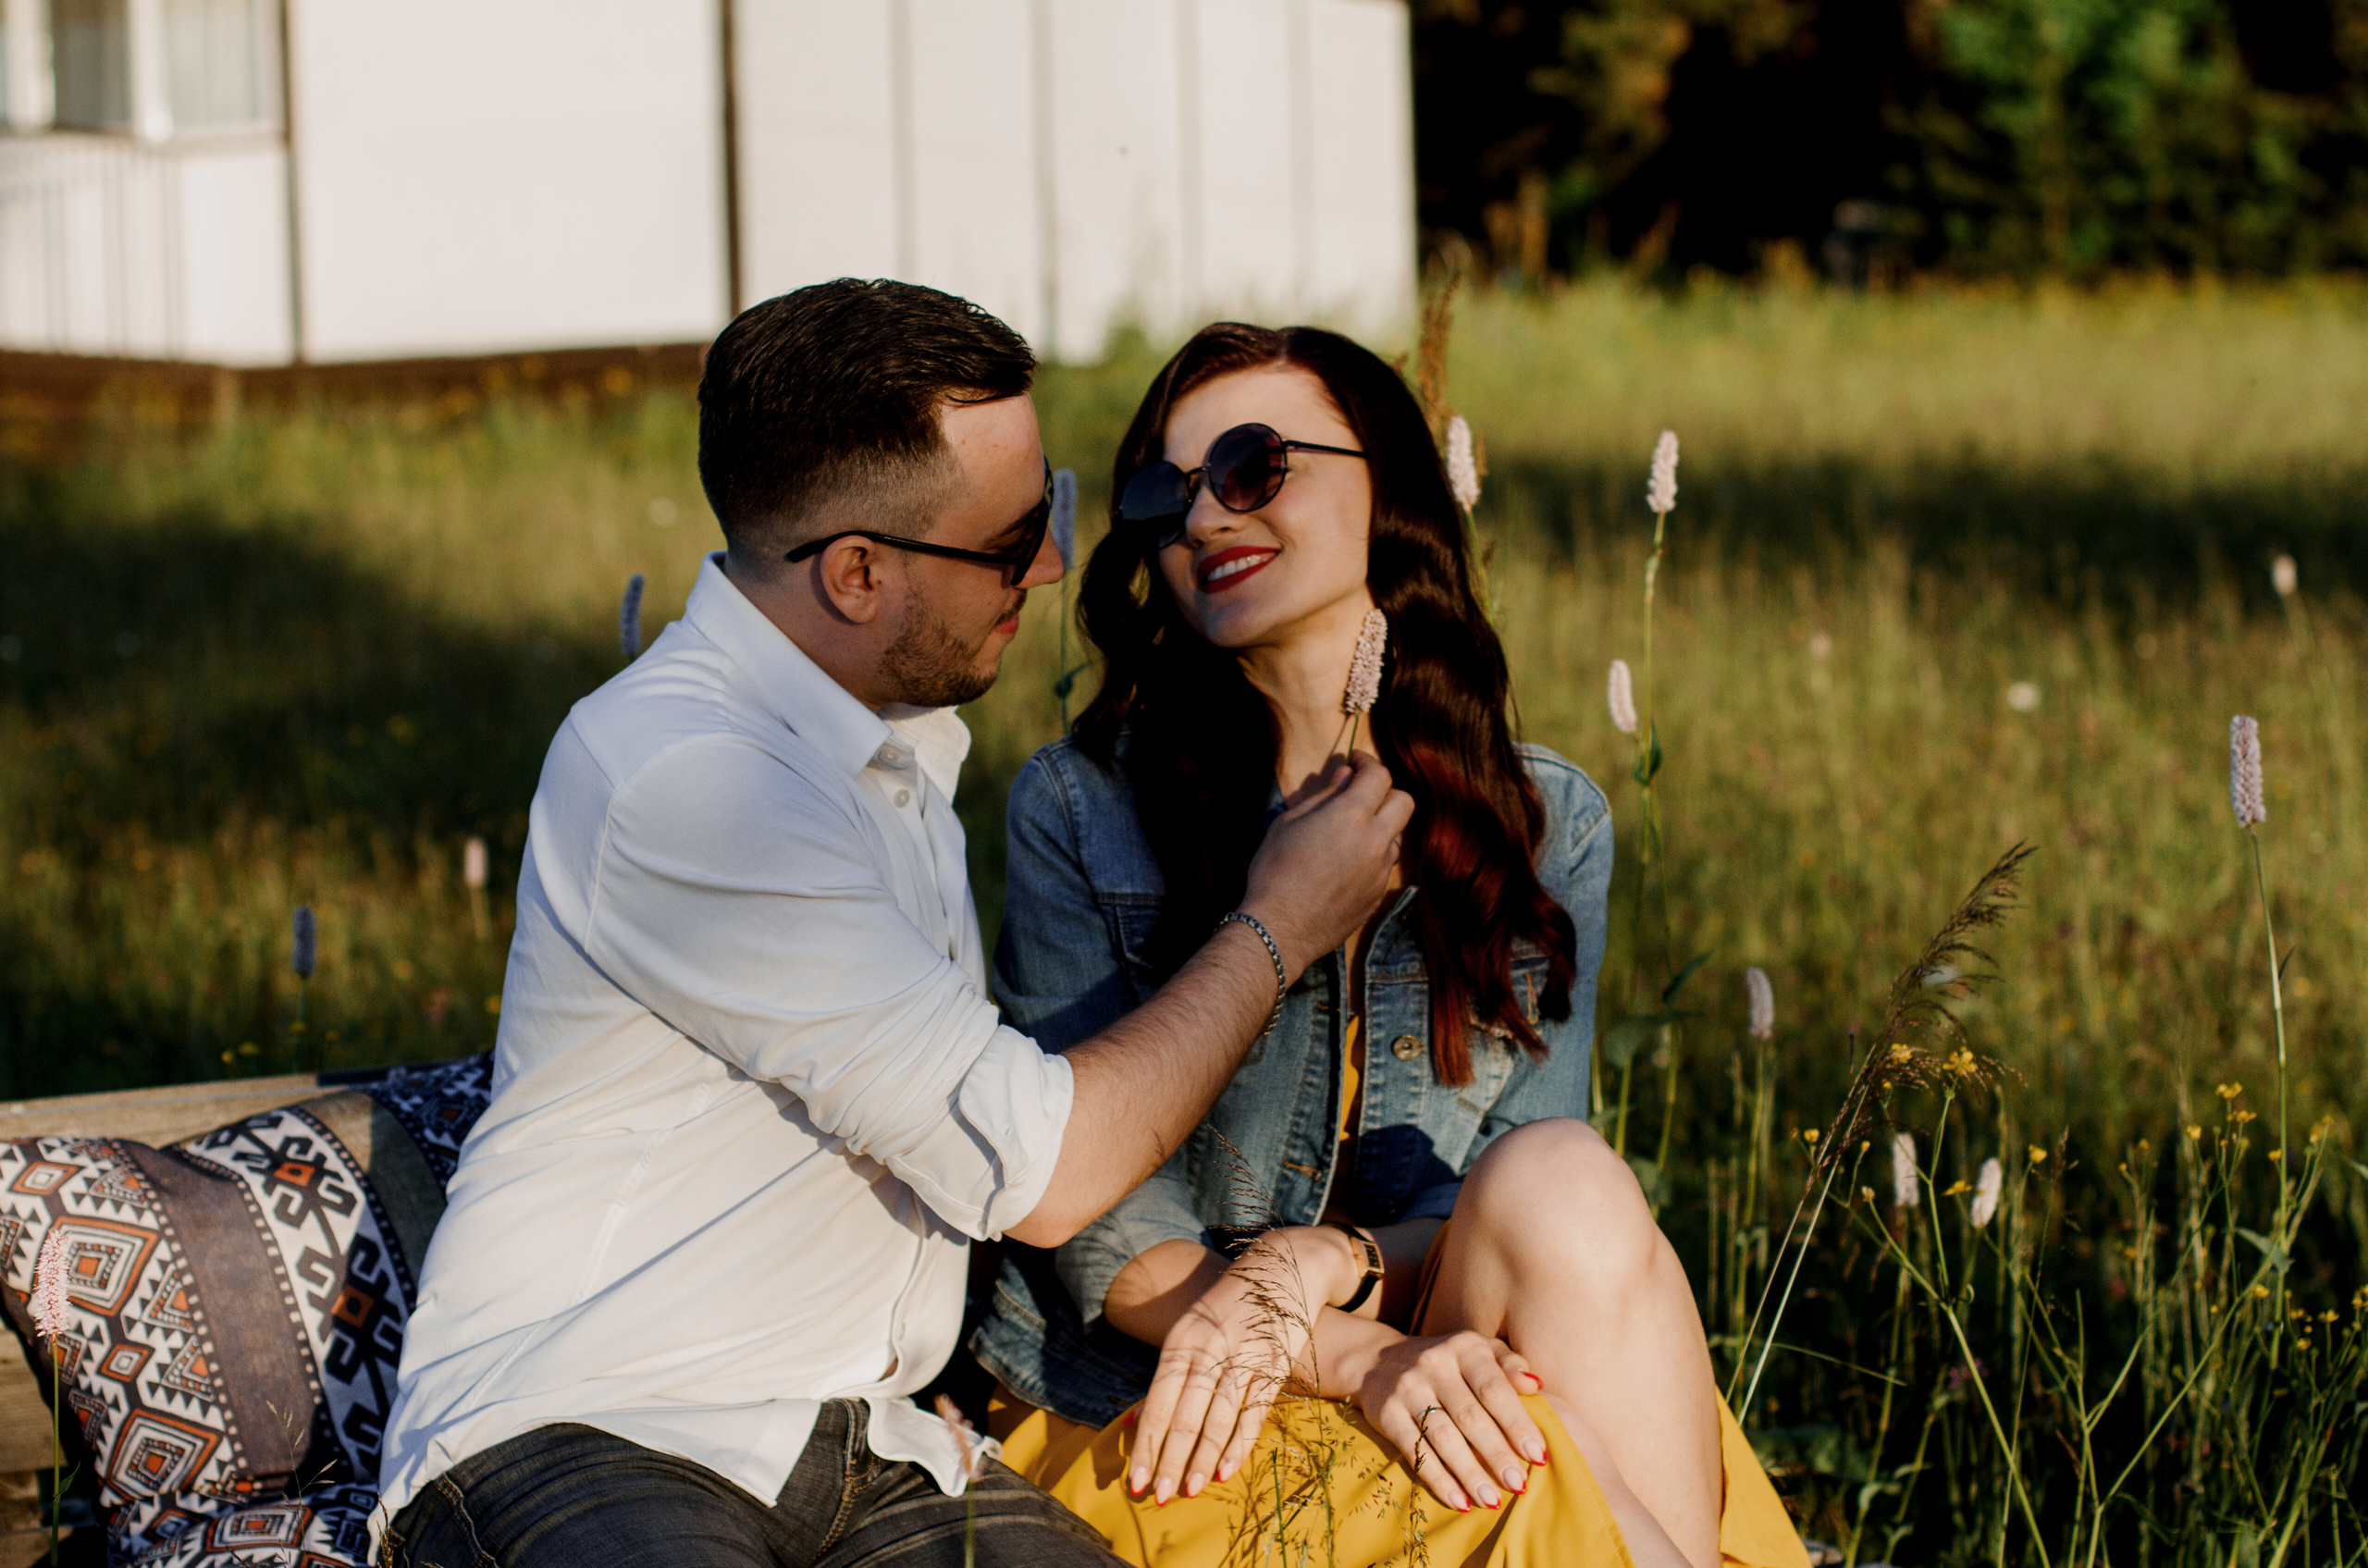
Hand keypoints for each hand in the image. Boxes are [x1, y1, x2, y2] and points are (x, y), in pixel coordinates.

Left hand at [1128, 1227, 1360, 1504]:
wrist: (1282, 1266)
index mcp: (1181, 1342)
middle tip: (1157, 1498)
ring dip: (1199, 1460)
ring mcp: (1243, 1358)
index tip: (1133, 1481)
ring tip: (1186, 1492)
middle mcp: (1208, 1350)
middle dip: (1168, 1462)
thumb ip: (1167, 1377)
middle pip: (1183, 1417)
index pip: (1157, 1405)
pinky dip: (1237, 1444)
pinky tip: (1223, 1471)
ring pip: (1216, 1419)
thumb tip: (1133, 1422)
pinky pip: (1253, 1412)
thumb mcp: (1190, 1332)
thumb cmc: (1227, 1307)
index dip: (1145, 1446)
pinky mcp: (1274, 1365)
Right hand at [1240, 752, 1413, 977]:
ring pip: (1397, 834)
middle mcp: (1376, 840)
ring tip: (1349, 832)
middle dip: (1385, 791)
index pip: (1379, 775)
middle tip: (1360, 794)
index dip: (1368, 762)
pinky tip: (1346, 863)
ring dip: (1381, 825)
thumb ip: (1324, 795)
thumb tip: (1345, 775)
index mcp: (1352, 815)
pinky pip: (1386, 864)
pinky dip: (1374, 854)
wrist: (1279, 928)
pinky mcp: (1378, 894)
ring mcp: (1381, 870)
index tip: (1356, 762)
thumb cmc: (1275, 871)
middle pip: (1404, 801)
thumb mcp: (1290, 822)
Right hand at [1336, 1328, 1548, 1512]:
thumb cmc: (1447, 1362)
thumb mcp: (1477, 1351)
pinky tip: (1459, 1501)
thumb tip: (1535, 1385)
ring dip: (1470, 1473)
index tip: (1538, 1456)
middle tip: (1519, 1485)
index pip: (1494, 1389)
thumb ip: (1508, 1364)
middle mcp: (1434, 1363)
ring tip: (1492, 1500)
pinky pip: (1415, 1451)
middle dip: (1497, 1454)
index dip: (1517, 1423)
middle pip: (1470, 1416)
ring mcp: (1407, 1388)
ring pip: (1443, 1437)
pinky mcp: (1385, 1413)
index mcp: (1464, 1347)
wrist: (1377, 1360)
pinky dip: (1439, 1480)